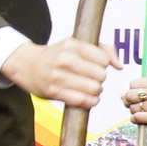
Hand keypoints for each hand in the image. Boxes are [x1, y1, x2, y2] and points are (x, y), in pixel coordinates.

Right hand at [0, 36, 116, 109]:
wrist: (27, 65)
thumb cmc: (56, 55)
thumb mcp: (77, 44)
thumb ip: (103, 50)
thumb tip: (119, 66)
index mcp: (72, 45)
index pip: (103, 60)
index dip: (103, 65)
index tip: (94, 66)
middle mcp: (65, 60)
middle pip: (100, 76)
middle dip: (99, 79)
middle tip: (91, 78)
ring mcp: (58, 77)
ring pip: (94, 89)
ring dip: (95, 91)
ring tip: (88, 88)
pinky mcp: (54, 92)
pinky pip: (83, 101)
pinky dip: (89, 101)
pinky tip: (86, 97)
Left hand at [124, 76, 146, 136]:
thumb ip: (143, 91)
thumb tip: (122, 95)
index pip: (133, 83)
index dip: (130, 91)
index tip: (135, 97)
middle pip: (130, 94)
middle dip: (128, 102)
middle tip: (133, 106)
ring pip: (133, 107)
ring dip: (133, 112)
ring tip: (142, 113)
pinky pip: (137, 117)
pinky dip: (135, 119)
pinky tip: (141, 120)